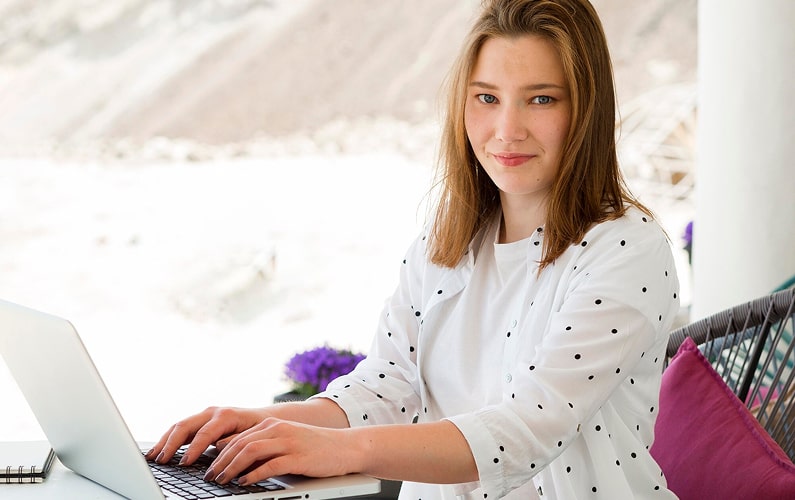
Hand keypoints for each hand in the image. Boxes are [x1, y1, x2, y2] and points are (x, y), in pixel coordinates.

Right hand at [145, 406, 268, 464]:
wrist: (265, 419)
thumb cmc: (259, 430)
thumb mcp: (251, 436)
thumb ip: (234, 441)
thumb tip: (217, 448)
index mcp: (225, 415)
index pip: (204, 433)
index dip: (193, 449)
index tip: (184, 463)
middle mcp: (212, 412)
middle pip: (185, 426)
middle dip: (171, 444)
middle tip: (161, 461)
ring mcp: (205, 415)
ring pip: (179, 426)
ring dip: (165, 441)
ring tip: (153, 457)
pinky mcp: (201, 420)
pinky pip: (181, 428)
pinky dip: (169, 439)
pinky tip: (160, 451)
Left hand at [203, 417, 360, 485]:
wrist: (347, 447)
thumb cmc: (315, 448)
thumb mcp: (286, 442)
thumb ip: (264, 446)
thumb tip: (235, 458)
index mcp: (273, 424)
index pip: (238, 437)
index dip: (219, 453)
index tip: (207, 467)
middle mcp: (279, 429)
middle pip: (240, 443)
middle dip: (221, 462)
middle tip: (210, 477)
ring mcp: (289, 442)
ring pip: (251, 451)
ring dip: (232, 467)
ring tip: (222, 480)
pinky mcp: (298, 457)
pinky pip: (270, 465)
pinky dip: (254, 474)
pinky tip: (245, 482)